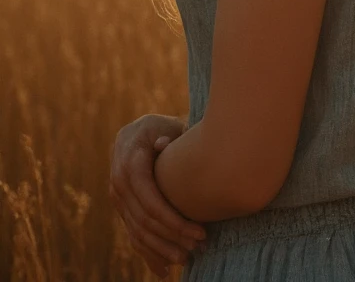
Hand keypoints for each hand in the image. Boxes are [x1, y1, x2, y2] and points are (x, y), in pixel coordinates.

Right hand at [109, 115, 207, 276]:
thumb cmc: (159, 127)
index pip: (151, 202)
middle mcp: (119, 184)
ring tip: (186, 259)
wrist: (134, 132)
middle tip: (199, 247)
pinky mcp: (121, 209)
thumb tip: (163, 144)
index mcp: (130, 164)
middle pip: (145, 222)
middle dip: (173, 238)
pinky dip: (148, 254)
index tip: (199, 231)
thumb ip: (169, 134)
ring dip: (162, 250)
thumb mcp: (165, 125)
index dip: (174, 221)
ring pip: (138, 233)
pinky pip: (132, 236)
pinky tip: (163, 269)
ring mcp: (118, 199)